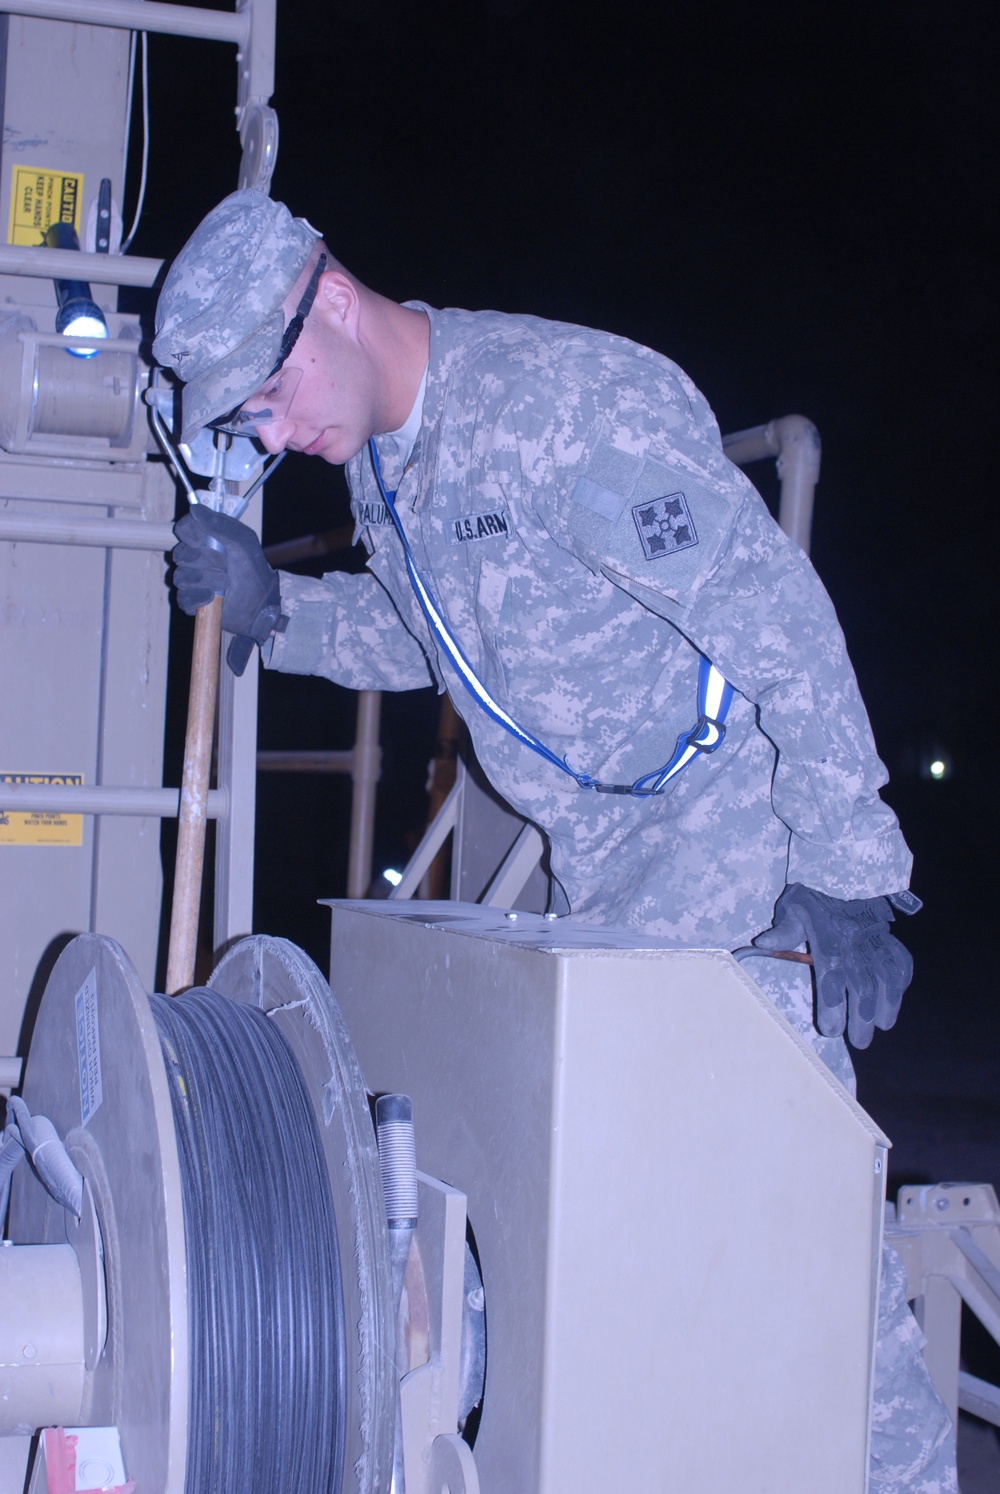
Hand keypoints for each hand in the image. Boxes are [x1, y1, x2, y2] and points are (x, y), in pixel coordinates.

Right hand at [172, 505, 282, 674]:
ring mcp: (190, 581)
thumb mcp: (243, 542)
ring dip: (207, 580)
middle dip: (206, 561)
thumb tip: (195, 509)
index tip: (202, 540)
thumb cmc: (252, 569)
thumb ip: (221, 525)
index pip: (183, 529)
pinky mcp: (190, 601)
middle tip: (225, 565)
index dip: (190, 534)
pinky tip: (214, 596)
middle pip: (181, 554)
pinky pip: (183, 597)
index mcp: (205, 540)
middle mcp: (194, 559)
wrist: (260, 602)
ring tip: (225, 582)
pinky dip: (200, 597)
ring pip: (181, 577)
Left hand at [753, 882, 914, 1048]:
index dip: (832, 1002)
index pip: (831, 973)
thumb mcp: (792, 907)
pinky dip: (902, 978)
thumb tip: (763, 944)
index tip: (831, 1029)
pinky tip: (897, 996)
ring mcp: (874, 939)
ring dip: (888, 1002)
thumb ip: (784, 929)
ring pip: (887, 975)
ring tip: (884, 1026)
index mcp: (827, 936)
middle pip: (862, 983)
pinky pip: (900, 958)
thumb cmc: (811, 895)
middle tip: (860, 1042)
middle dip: (862, 1016)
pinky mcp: (887, 937)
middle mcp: (854, 941)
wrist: (841, 870)